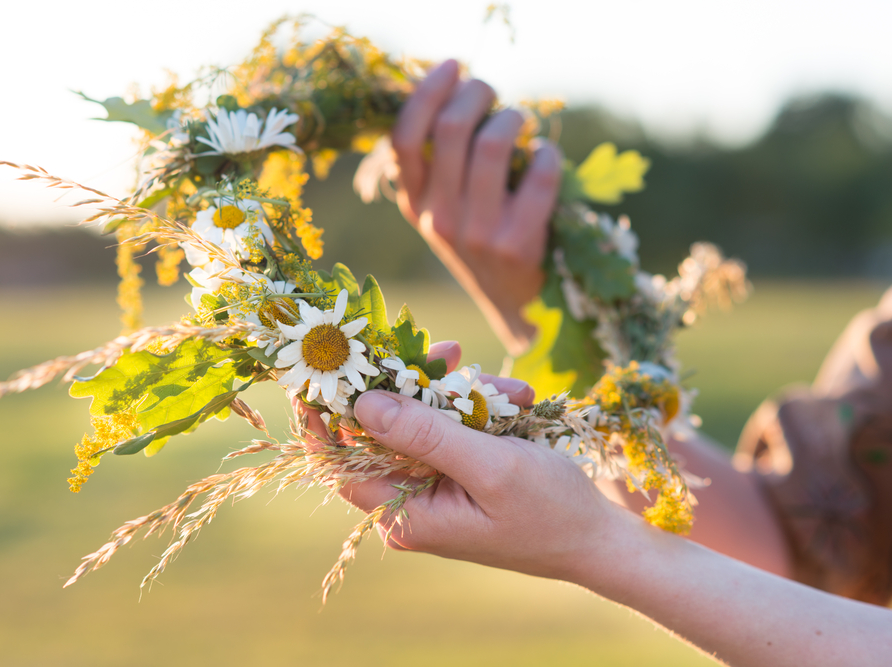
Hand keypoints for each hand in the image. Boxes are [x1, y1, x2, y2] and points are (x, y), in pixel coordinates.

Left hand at [340, 372, 620, 583]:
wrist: (600, 539)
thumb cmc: (551, 513)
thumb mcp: (491, 468)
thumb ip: (427, 436)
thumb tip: (363, 403)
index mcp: (406, 514)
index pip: (339, 463)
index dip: (323, 418)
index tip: (324, 368)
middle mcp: (410, 501)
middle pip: (384, 429)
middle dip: (417, 386)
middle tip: (449, 351)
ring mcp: (434, 485)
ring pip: (423, 419)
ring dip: (463, 394)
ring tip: (514, 394)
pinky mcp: (458, 471)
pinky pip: (452, 425)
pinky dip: (481, 407)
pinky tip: (519, 402)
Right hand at [392, 60, 562, 355]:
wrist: (516, 308)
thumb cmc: (484, 242)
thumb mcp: (446, 209)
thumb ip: (443, 164)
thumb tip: (458, 94)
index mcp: (414, 206)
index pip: (403, 139)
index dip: (426, 92)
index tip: (452, 66)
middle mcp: (437, 220)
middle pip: (449, 130)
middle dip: (477, 92)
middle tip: (492, 91)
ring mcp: (476, 234)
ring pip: (492, 144)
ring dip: (513, 117)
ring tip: (521, 121)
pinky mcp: (516, 245)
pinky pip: (537, 174)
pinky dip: (546, 153)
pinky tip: (546, 157)